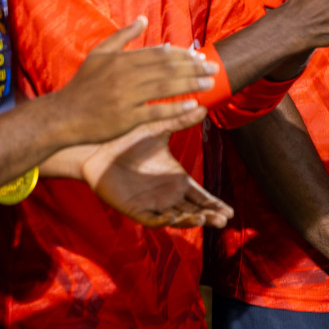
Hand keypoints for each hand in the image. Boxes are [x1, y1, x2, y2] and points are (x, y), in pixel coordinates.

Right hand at [53, 18, 218, 144]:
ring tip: (210, 83)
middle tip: (214, 68)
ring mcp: (125, 98)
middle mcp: (124, 77)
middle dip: (193, 68)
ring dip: (190, 84)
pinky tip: (193, 105)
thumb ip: (122, 36)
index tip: (200, 56)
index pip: (158, 54)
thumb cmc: (84, 85)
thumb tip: (143, 19)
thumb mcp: (99, 55)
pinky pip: (154, 112)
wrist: (63, 116)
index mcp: (120, 60)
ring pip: (164, 88)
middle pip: (166, 69)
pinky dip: (174, 108)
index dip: (182, 55)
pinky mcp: (124, 119)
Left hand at [80, 114, 233, 228]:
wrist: (98, 151)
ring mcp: (152, 204)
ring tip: (202, 218)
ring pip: (176, 218)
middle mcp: (168, 195)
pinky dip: (163, 221)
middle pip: (194, 211)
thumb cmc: (128, 141)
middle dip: (209, 216)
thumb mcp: (158, 130)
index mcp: (177, 180)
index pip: (201, 197)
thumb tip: (203, 108)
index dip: (215, 205)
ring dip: (190, 220)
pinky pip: (152, 219)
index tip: (230, 212)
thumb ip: (180, 122)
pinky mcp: (135, 209)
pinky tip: (174, 218)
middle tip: (223, 220)